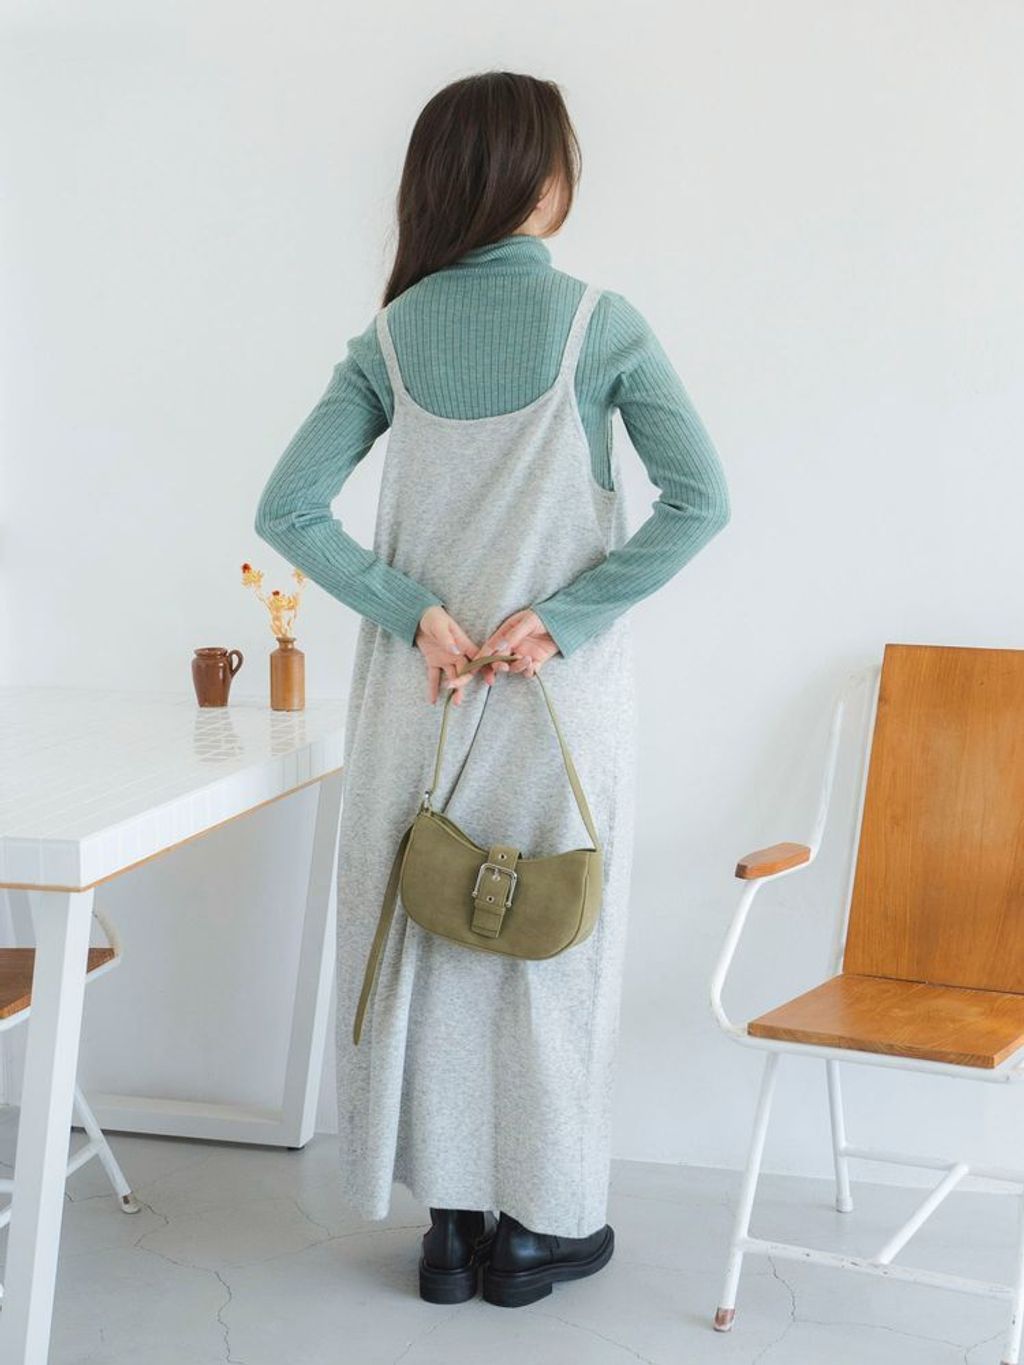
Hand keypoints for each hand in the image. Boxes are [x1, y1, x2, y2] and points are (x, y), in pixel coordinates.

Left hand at [415, 604, 479, 705]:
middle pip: (464, 671)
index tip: (491, 680)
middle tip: (459, 698)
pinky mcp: (433, 661)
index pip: (477, 658)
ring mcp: (446, 659)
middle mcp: (457, 654)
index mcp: (463, 644)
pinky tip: (432, 700)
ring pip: (452, 677)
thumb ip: (447, 639)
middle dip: (464, 684)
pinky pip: (434, 676)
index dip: (485, 669)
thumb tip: (455, 651)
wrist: (418, 617)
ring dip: (454, 689)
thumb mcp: (440, 626)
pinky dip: (433, 688)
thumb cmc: (433, 617)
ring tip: (454, 703)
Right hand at [444, 608, 558, 696]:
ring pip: (513, 668)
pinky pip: (528, 672)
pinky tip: (533, 665)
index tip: (471, 670)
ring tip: (528, 660)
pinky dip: (528, 672)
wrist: (564, 621)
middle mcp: (511, 647)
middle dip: (498, 667)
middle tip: (503, 667)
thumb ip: (514, 635)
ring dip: (517, 667)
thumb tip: (499, 647)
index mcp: (504, 635)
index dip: (480, 660)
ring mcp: (523, 655)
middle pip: (498, 662)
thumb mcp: (527, 621)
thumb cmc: (543, 616)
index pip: (488, 649)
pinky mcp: (536, 662)